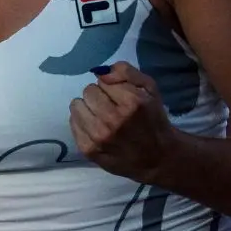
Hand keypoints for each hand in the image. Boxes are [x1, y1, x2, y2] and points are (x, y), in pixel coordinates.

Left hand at [69, 62, 177, 183]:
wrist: (157, 158)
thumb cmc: (153, 120)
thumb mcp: (150, 89)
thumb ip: (127, 72)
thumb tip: (101, 72)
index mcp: (132, 102)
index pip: (101, 81)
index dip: (110, 87)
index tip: (118, 96)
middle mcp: (113, 119)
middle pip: (88, 92)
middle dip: (98, 96)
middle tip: (109, 106)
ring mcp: (99, 136)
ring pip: (76, 106)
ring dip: (88, 108)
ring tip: (101, 117)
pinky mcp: (88, 149)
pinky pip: (73, 123)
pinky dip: (83, 123)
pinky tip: (96, 128)